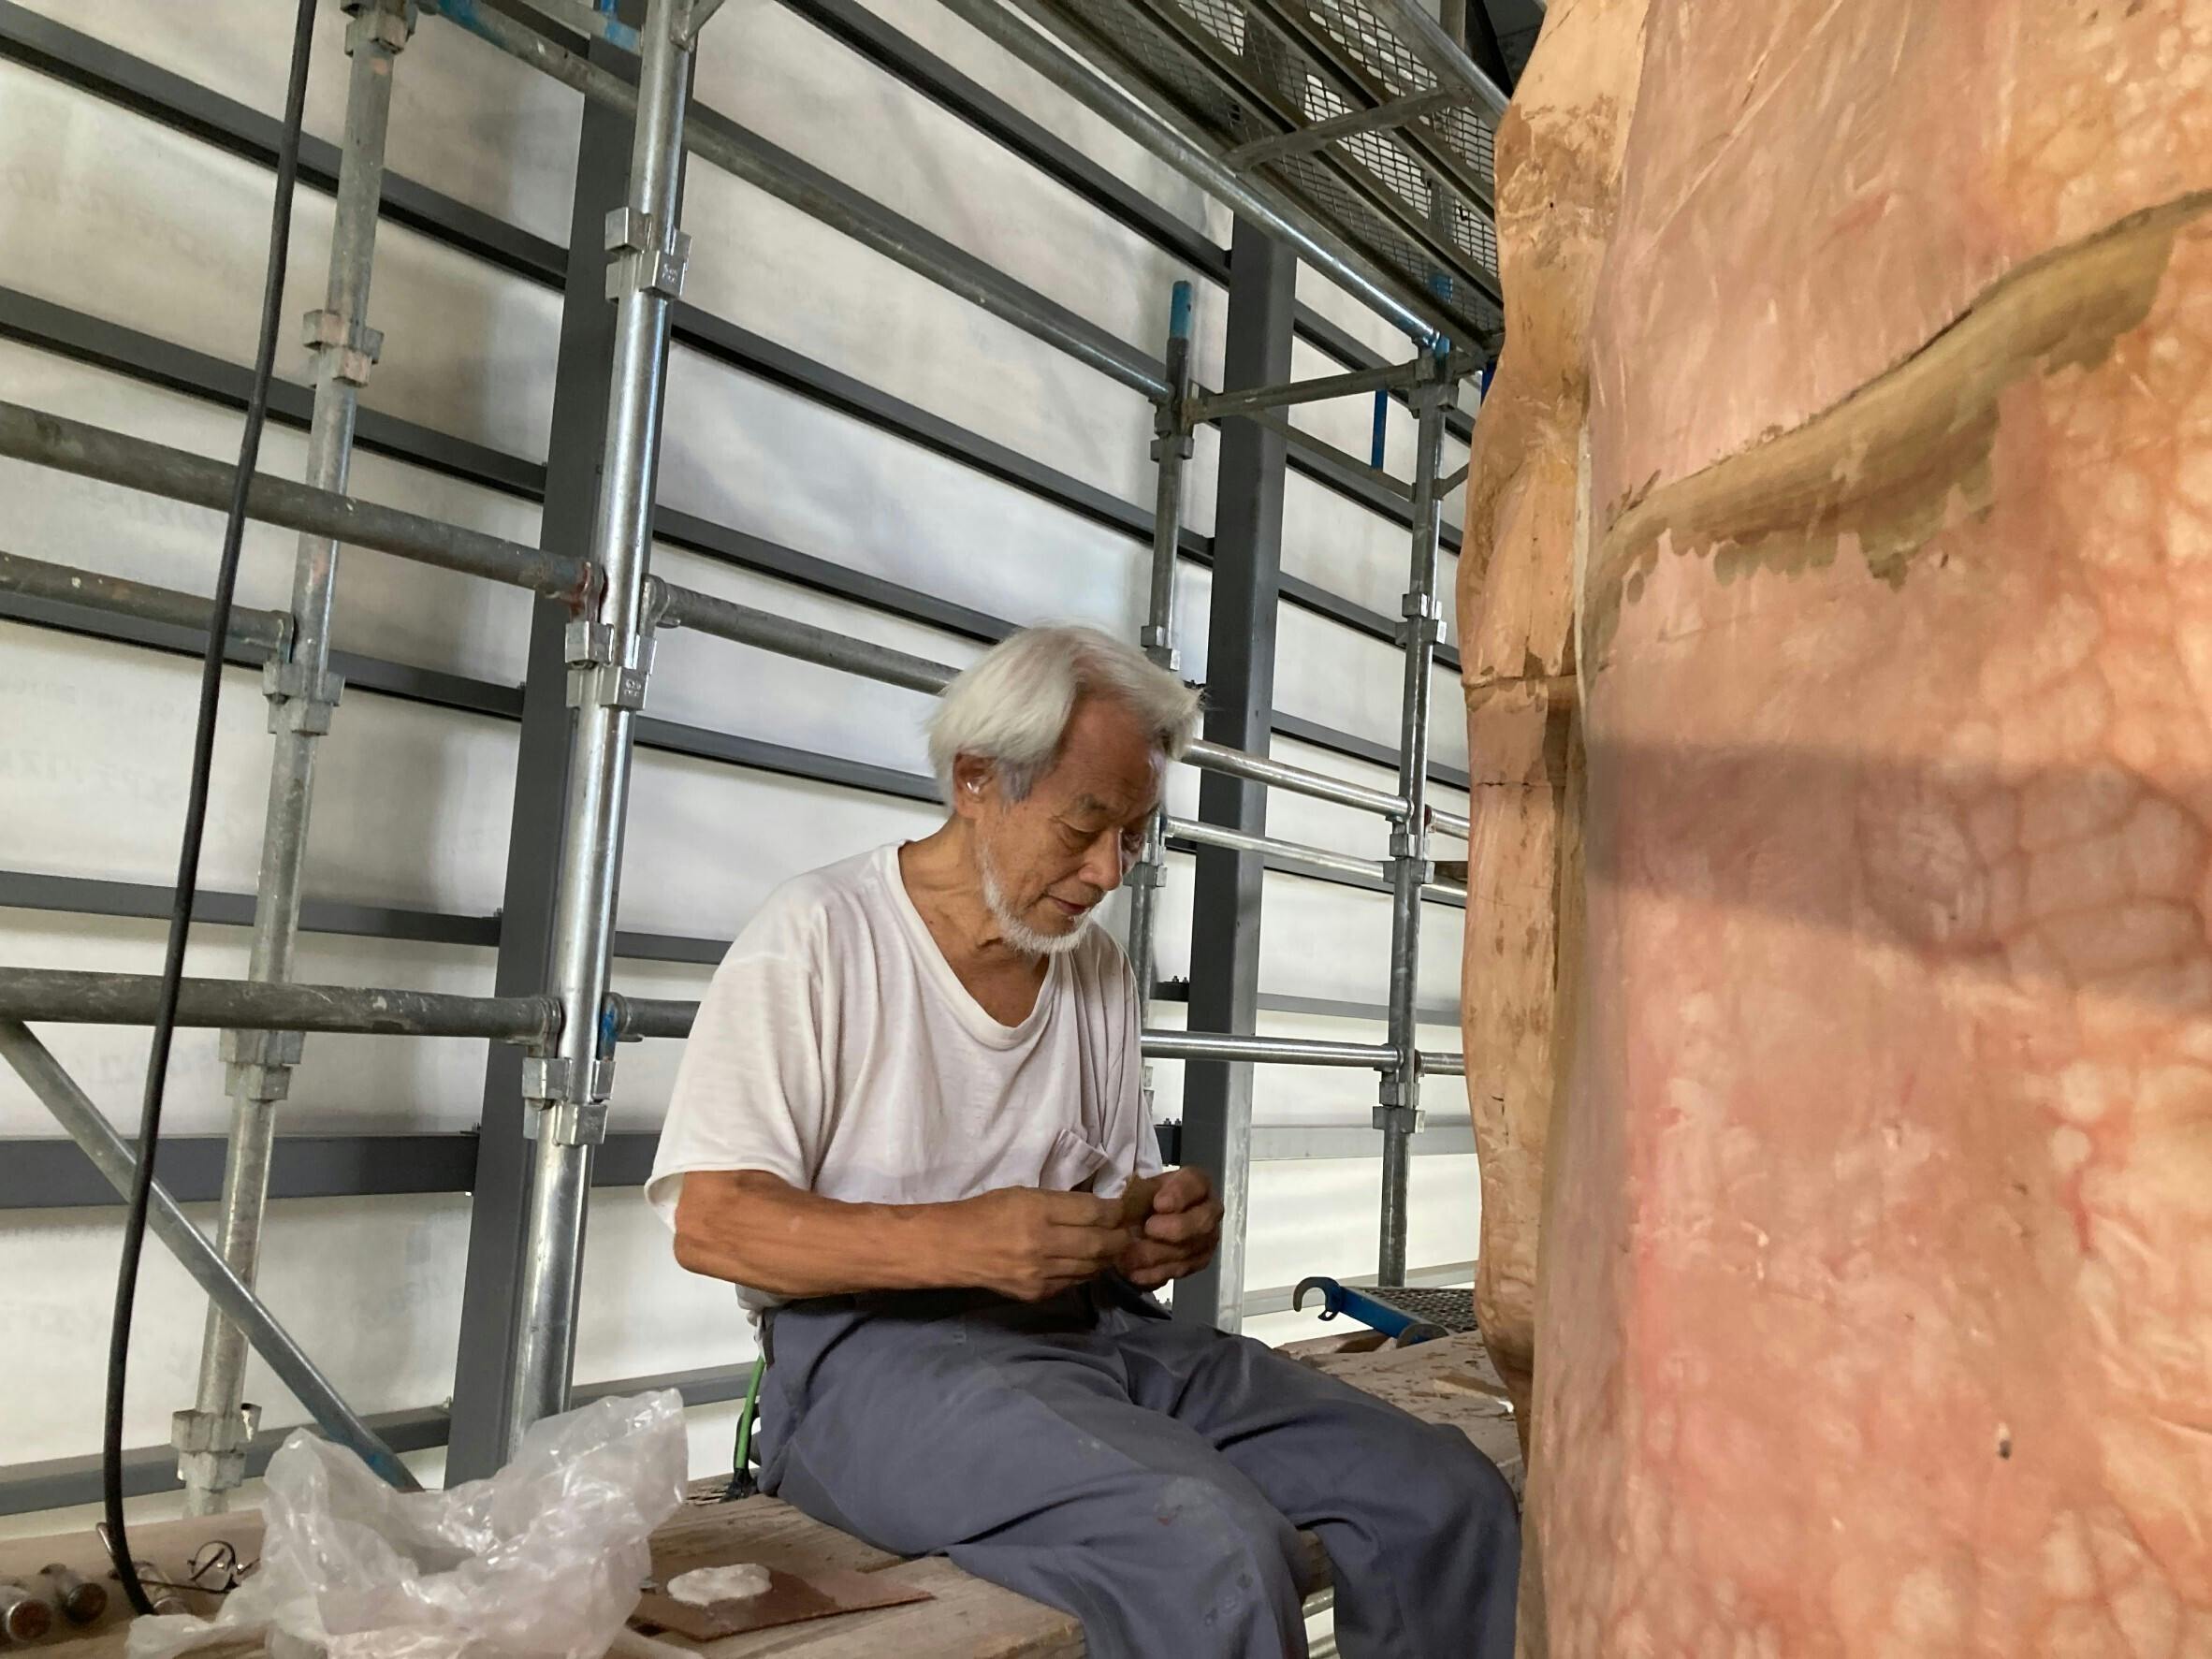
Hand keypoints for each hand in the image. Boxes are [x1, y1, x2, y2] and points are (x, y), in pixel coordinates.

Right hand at [951, 1186, 1133, 1301]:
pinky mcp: (1036, 1293)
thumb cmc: (987, 1212)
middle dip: (1121, 1237)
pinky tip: (1089, 1264)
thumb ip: (1061, 1203)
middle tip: (1129, 1232)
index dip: (1115, 1211)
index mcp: (1038, 1211)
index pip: (1094, 1212)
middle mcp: (1043, 1244)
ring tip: (1115, 1248)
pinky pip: (1073, 1283)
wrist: (953, 1247)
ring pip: (1092, 1267)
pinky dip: (1086, 1272)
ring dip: (1108, 1258)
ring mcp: (1040, 1273)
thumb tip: (1098, 1209)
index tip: (1123, 1209)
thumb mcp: (1024, 1194)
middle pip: (1100, 1243)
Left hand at [1116, 1167, 1221, 1289]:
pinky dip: (1156, 1272)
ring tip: (1129, 1256)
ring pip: (1190, 1250)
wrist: (1142, 1226)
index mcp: (1195, 1183)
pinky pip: (1181, 1270)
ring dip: (1158, 1255)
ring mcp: (1207, 1238)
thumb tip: (1127, 1206)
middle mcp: (1209, 1210)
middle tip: (1147, 1230)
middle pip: (1202, 1222)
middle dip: (1175, 1229)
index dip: (1180, 1194)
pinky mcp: (1199, 1261)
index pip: (1196, 1184)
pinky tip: (1134, 1272)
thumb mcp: (1139, 1191)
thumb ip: (1139, 1195)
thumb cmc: (1143, 1202)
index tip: (1159, 1204)